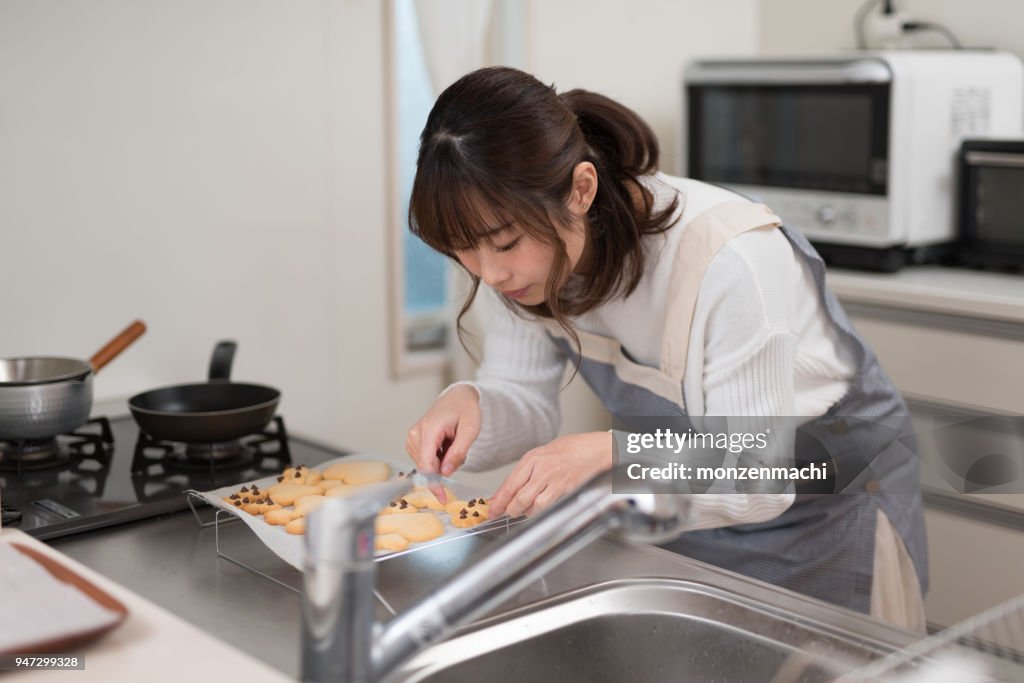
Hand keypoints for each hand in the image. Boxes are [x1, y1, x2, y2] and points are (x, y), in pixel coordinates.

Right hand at [405, 384, 481, 502]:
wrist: (458, 397)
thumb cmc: (466, 409)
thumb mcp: (471, 429)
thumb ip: (458, 452)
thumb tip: (445, 473)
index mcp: (429, 430)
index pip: (427, 466)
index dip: (435, 484)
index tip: (443, 498)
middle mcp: (415, 434)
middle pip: (427, 467)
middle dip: (445, 467)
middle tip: (459, 448)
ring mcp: (412, 437)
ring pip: (427, 465)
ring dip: (443, 462)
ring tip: (453, 443)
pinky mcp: (413, 441)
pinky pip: (426, 460)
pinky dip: (439, 458)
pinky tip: (447, 444)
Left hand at [489, 432, 612, 517]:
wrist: (596, 450)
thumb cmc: (571, 450)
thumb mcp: (542, 454)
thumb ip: (524, 472)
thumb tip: (506, 490)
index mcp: (532, 458)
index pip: (509, 483)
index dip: (498, 500)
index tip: (491, 509)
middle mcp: (541, 468)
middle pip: (517, 497)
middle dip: (509, 509)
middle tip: (506, 513)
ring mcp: (553, 479)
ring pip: (530, 504)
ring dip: (525, 512)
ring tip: (525, 510)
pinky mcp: (565, 489)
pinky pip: (546, 506)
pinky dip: (539, 511)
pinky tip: (539, 509)